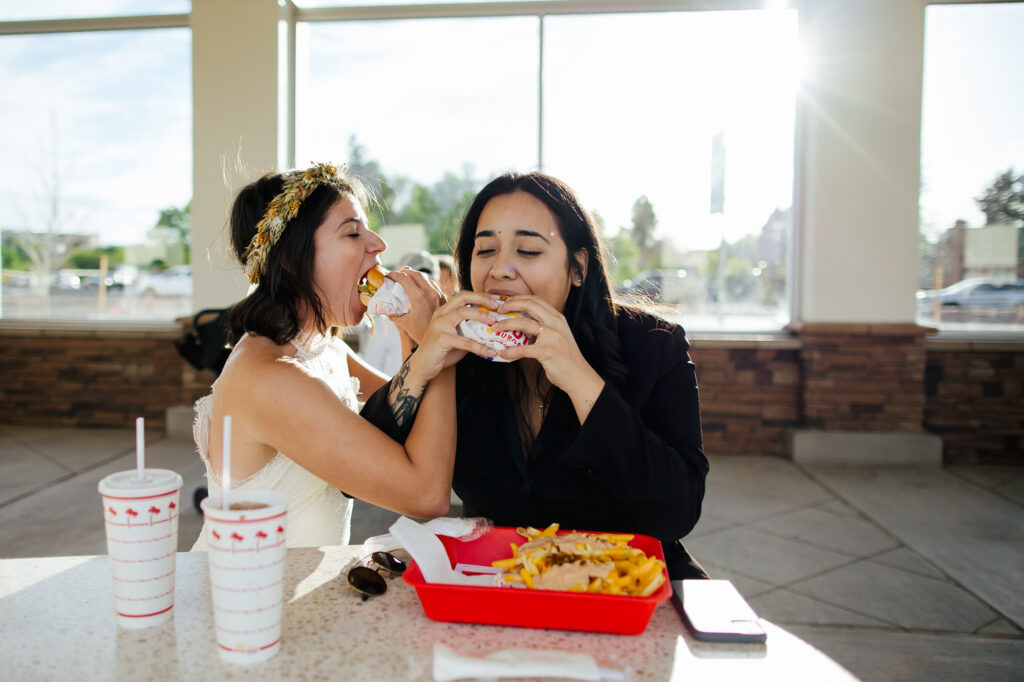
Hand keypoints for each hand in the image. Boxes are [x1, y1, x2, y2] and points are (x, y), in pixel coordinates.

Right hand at [386, 268, 444, 344]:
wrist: (438, 340)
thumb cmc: (419, 333)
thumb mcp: (403, 323)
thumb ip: (393, 313)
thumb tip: (385, 308)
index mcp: (418, 297)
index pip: (404, 278)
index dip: (394, 274)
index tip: (388, 276)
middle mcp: (430, 292)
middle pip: (415, 274)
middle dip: (404, 272)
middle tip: (397, 275)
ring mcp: (438, 294)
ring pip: (425, 278)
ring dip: (415, 276)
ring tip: (407, 280)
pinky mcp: (443, 297)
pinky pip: (433, 284)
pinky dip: (424, 283)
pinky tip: (420, 288)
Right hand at [405, 290, 505, 383]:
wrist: (422, 366)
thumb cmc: (441, 351)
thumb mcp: (457, 336)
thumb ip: (470, 329)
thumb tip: (492, 328)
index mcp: (444, 310)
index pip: (464, 295)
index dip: (481, 295)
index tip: (496, 299)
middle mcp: (440, 314)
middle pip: (463, 297)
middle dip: (482, 299)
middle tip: (498, 306)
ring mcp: (439, 325)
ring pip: (463, 313)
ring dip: (481, 316)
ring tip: (495, 324)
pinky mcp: (441, 339)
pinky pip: (464, 341)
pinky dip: (479, 347)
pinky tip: (490, 352)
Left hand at [490, 295, 605, 420]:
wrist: (578, 375)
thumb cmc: (565, 357)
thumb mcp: (558, 336)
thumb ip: (544, 327)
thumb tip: (521, 325)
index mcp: (558, 318)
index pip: (536, 300)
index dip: (519, 298)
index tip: (505, 302)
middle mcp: (556, 323)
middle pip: (529, 305)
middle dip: (510, 305)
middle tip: (497, 310)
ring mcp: (552, 337)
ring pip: (524, 324)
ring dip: (506, 324)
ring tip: (495, 328)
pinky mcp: (547, 352)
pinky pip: (523, 349)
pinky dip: (510, 351)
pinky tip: (502, 353)